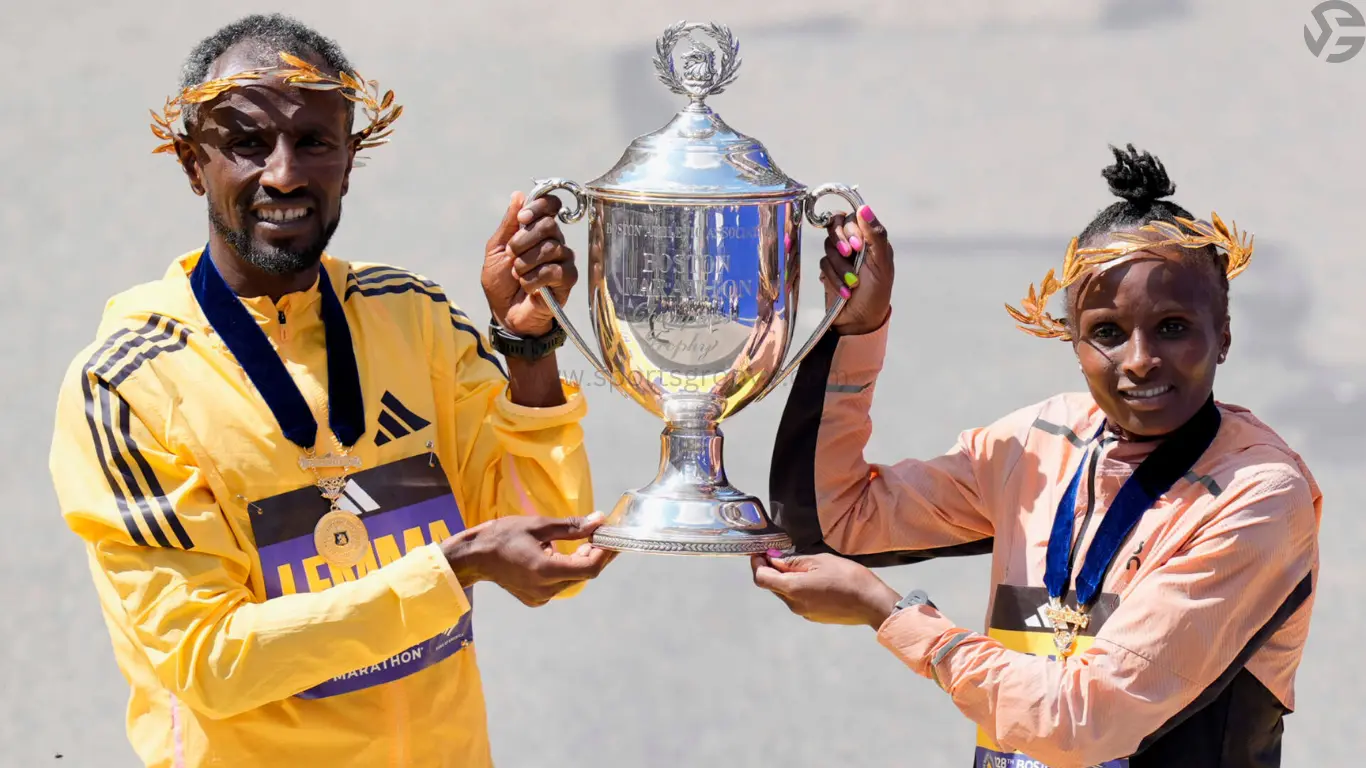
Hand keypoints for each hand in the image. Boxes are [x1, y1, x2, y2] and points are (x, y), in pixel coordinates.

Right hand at [441, 512, 616, 605]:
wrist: (474, 556)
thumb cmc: (502, 535)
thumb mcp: (539, 525)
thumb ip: (572, 527)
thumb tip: (599, 520)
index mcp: (545, 571)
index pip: (589, 567)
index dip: (605, 552)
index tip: (611, 535)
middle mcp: (546, 590)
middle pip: (584, 574)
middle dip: (596, 553)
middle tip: (601, 533)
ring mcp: (540, 597)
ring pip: (574, 579)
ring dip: (582, 560)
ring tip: (584, 540)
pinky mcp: (536, 599)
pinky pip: (561, 583)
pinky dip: (568, 568)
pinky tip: (564, 553)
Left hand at [482, 191, 578, 336]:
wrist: (505, 314)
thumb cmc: (500, 283)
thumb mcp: (496, 250)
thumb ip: (508, 224)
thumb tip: (518, 195)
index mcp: (538, 230)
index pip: (550, 205)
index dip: (538, 207)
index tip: (522, 220)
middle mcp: (554, 241)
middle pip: (549, 224)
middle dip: (523, 241)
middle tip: (512, 256)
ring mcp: (563, 260)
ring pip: (550, 248)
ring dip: (525, 264)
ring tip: (519, 276)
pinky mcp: (568, 279)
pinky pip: (554, 270)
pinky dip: (534, 280)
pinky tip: (529, 288)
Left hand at [750, 551, 900, 628]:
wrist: (872, 603)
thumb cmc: (847, 577)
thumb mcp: (819, 560)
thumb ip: (793, 561)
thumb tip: (774, 560)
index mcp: (792, 589)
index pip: (761, 578)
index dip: (757, 564)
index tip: (760, 552)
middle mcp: (794, 605)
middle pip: (772, 586)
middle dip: (771, 570)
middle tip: (778, 553)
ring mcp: (804, 613)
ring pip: (785, 593)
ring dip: (785, 579)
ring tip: (800, 564)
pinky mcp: (814, 617)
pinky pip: (798, 600)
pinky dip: (797, 588)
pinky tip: (813, 579)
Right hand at [818, 204, 892, 335]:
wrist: (860, 322)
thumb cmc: (876, 293)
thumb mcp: (880, 264)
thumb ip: (875, 235)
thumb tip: (864, 207)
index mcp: (871, 238)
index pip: (853, 217)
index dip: (851, 228)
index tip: (858, 246)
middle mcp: (855, 243)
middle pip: (835, 225)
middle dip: (841, 242)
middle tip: (850, 256)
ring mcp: (840, 256)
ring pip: (828, 246)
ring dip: (840, 267)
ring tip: (853, 283)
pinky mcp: (828, 269)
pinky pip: (823, 264)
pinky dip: (834, 279)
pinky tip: (845, 292)